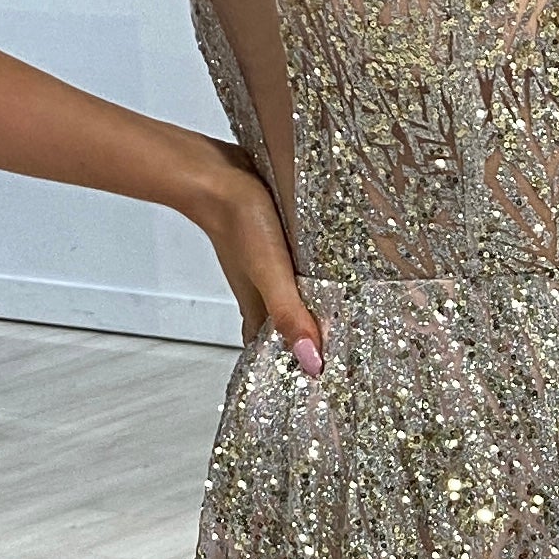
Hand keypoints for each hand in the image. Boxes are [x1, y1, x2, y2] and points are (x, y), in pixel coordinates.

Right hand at [192, 144, 321, 375]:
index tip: (315, 384)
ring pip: (288, 298)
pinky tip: (327, 272)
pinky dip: (307, 278)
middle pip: (281, 327)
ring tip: (343, 321)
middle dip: (303, 343)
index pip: (270, 351)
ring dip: (308, 310)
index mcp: (257, 307)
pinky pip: (292, 269)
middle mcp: (260, 291)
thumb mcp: (270, 275)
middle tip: (340, 358)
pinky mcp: (272, 241)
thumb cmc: (239, 223)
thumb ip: (290, 316)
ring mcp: (265, 266)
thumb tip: (312, 363)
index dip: (288, 369)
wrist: (215, 174)